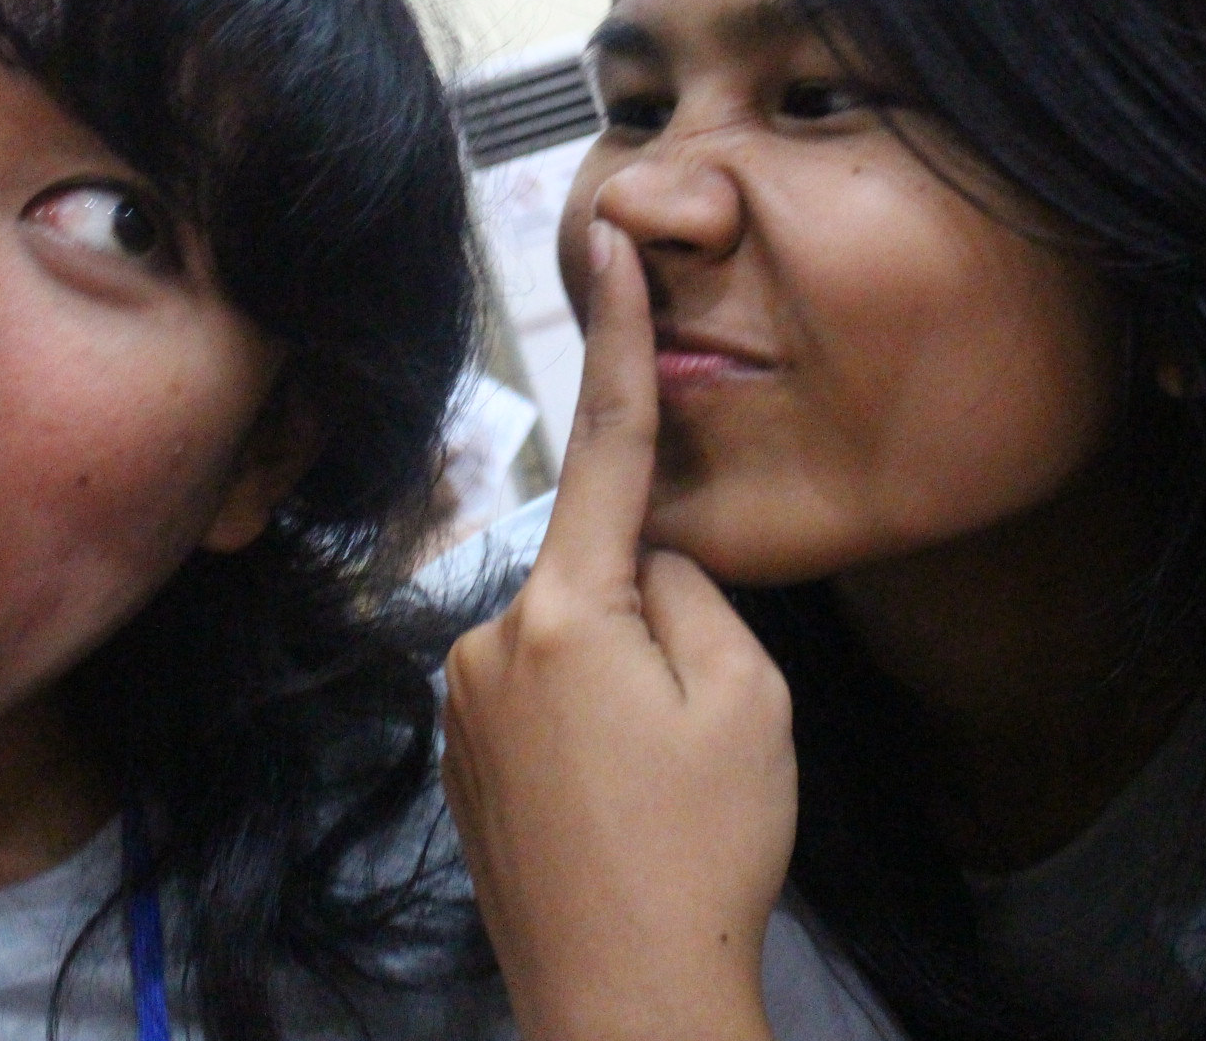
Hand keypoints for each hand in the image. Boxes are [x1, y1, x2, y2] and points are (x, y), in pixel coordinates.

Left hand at [443, 219, 794, 1040]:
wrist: (621, 1003)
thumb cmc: (699, 849)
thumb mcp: (744, 698)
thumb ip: (695, 593)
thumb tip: (651, 564)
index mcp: (565, 611)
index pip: (606, 447)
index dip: (616, 336)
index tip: (606, 242)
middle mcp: (489, 641)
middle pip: (603, 573)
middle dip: (661, 619)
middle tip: (696, 737)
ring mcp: (465, 705)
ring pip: (577, 642)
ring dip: (625, 682)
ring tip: (656, 789)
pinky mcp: (460, 759)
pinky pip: (544, 700)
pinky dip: (591, 730)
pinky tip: (615, 810)